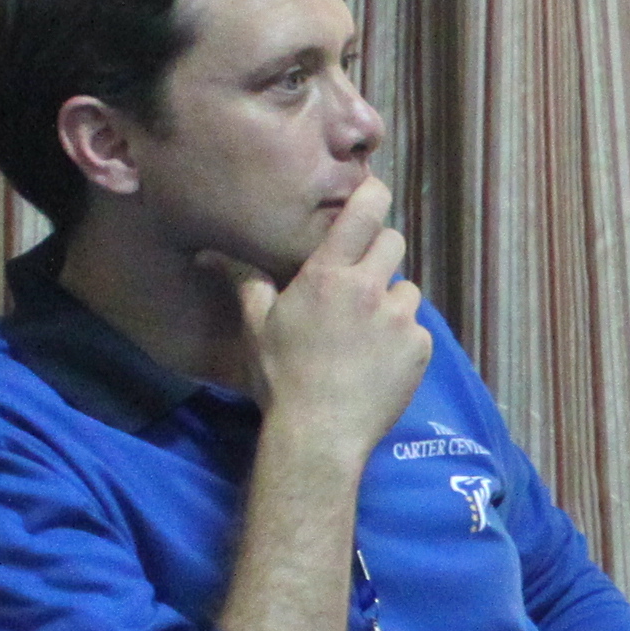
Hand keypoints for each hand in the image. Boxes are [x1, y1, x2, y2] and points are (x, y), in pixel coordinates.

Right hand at [212, 169, 430, 470]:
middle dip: (379, 254)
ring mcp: (400, 318)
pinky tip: (379, 362)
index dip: (373, 195)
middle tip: (359, 281)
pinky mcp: (421, 348)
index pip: (366, 210)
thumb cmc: (281, 378)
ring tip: (367, 333)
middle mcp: (370, 288)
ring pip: (407, 289)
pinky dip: (404, 340)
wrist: (319, 435)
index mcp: (329, 275)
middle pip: (394, 242)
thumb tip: (208, 254)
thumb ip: (246, 281)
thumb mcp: (257, 326)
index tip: (371, 195)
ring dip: (391, 302)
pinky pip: (418, 329)